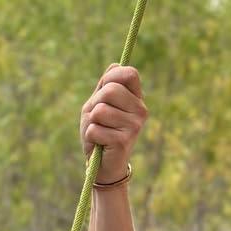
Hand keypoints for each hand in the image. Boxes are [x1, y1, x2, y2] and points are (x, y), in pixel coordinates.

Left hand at [80, 64, 147, 183]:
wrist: (102, 166)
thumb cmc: (99, 134)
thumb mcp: (98, 106)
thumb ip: (104, 87)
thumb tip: (115, 65)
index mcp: (136, 99)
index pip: (128, 74)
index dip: (110, 79)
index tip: (102, 92)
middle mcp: (141, 110)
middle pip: (109, 90)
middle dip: (95, 104)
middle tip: (97, 120)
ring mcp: (135, 125)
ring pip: (99, 111)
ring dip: (91, 123)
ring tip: (99, 133)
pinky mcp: (124, 140)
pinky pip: (94, 129)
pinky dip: (90, 137)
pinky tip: (99, 144)